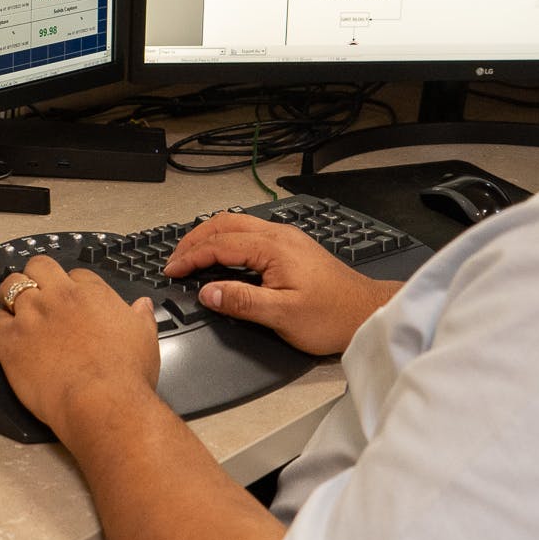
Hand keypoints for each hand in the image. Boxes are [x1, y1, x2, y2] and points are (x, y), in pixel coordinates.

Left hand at [0, 254, 161, 440]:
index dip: (72, 286)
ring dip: (10, 295)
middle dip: (36, 276)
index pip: (77, 274)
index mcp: (92, 294)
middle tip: (36, 291)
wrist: (101, 402)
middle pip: (39, 266)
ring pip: (10, 285)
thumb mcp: (145, 339)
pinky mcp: (11, 340)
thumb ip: (141, 317)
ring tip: (12, 308)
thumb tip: (142, 306)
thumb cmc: (125, 375)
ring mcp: (32, 316)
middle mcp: (60, 297)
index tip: (71, 298)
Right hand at [163, 211, 399, 355]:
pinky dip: (228, 239)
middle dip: (195, 238)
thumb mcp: (282, 316)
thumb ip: (242, 302)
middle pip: (226, 223)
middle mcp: (280, 235)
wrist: (366, 312)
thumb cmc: (332, 316)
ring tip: (191, 254)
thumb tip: (208, 293)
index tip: (172, 270)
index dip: (191, 256)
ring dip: (211, 235)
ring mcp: (288, 238)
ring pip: (239, 223)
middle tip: (175, 258)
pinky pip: (252, 232)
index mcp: (274, 248)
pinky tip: (223, 254)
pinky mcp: (293, 247)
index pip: (220, 244)